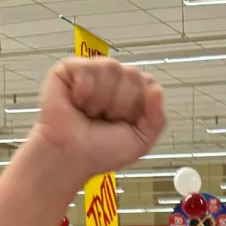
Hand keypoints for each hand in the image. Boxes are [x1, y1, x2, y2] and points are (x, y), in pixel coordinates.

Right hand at [29, 58, 166, 181]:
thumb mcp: (141, 141)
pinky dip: (84, 92)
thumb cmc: (100, 151)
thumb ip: (157, 118)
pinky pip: (88, 69)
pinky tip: (76, 103)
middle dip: (121, 104)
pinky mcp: (69, 68)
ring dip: (102, 99)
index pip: (148, 82)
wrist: (72, 157)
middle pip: (132, 74)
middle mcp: (113, 78)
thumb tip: (156, 89)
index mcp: (131, 92)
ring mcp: (92, 71)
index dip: (138, 106)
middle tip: (104, 119)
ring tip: (90, 112)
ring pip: (111, 68)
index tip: (125, 122)